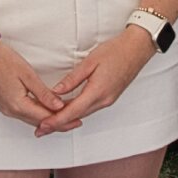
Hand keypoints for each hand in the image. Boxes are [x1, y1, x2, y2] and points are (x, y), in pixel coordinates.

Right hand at [0, 41, 69, 128]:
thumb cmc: (3, 60)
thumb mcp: (28, 74)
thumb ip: (43, 93)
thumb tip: (59, 106)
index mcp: (17, 104)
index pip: (45, 117)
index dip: (63, 118)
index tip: (77, 117)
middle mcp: (11, 110)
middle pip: (40, 122)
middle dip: (59, 123)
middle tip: (76, 121)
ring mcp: (6, 108)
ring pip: (32, 119)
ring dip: (49, 119)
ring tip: (66, 116)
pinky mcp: (5, 104)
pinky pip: (25, 114)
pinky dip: (38, 114)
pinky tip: (48, 110)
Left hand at [36, 27, 157, 137]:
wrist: (137, 49)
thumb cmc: (116, 51)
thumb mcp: (90, 62)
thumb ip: (72, 79)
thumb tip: (57, 91)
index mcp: (98, 91)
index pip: (72, 111)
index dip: (55, 120)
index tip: (43, 126)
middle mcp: (104, 100)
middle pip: (76, 116)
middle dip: (57, 123)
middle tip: (40, 128)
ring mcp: (108, 100)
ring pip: (83, 113)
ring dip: (66, 118)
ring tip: (49, 121)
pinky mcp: (109, 97)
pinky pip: (89, 108)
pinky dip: (76, 111)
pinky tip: (66, 110)